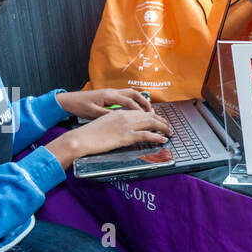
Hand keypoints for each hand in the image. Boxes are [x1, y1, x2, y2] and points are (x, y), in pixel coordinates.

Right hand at [46, 109, 170, 169]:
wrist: (82, 138)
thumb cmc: (90, 134)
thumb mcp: (105, 124)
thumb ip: (116, 123)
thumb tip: (124, 129)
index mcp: (119, 112)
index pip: (141, 112)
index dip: (152, 116)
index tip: (159, 120)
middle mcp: (124, 116)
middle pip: (149, 116)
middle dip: (161, 121)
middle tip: (168, 126)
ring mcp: (126, 126)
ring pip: (151, 123)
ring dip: (163, 128)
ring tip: (170, 132)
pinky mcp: (126, 136)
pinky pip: (146, 135)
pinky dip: (157, 137)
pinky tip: (163, 139)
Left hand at [55, 88, 152, 119]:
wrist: (68, 100)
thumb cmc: (79, 106)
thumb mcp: (94, 113)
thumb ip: (108, 116)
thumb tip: (122, 120)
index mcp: (109, 95)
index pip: (129, 102)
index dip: (140, 110)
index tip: (148, 118)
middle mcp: (112, 92)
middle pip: (133, 94)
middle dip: (145, 102)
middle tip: (152, 112)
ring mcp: (111, 93)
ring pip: (130, 94)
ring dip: (140, 101)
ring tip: (147, 111)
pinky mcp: (109, 96)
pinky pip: (125, 97)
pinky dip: (133, 102)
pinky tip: (135, 110)